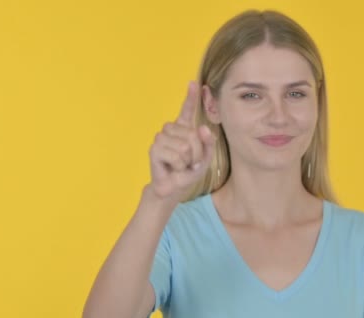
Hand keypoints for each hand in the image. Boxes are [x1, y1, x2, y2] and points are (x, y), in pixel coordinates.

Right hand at [147, 81, 215, 201]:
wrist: (174, 188)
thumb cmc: (188, 171)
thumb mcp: (205, 158)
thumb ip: (208, 143)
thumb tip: (203, 128)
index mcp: (184, 129)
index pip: (186, 110)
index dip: (190, 97)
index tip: (194, 84)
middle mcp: (171, 130)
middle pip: (192, 134)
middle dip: (197, 152)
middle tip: (190, 162)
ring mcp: (161, 138)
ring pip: (185, 145)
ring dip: (188, 160)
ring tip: (181, 165)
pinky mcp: (154, 149)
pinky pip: (176, 155)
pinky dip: (179, 165)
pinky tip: (173, 168)